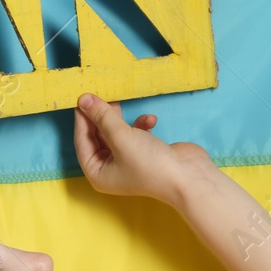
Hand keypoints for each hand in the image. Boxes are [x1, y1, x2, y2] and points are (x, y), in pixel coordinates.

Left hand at [73, 92, 211, 201]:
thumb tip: (83, 99)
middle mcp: (110, 169)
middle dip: (100, 116)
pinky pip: (135, 135)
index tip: (81, 97)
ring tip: (120, 101)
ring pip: (116, 133)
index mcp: (97, 173)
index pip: (82, 141)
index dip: (81, 119)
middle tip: (100, 93)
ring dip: (120, 119)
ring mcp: (128, 161)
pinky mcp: (145, 153)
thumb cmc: (150, 163)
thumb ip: (102, 116)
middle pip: (98, 136)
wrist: (189, 177)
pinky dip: (141, 126)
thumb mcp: (121, 137)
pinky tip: (150, 120)